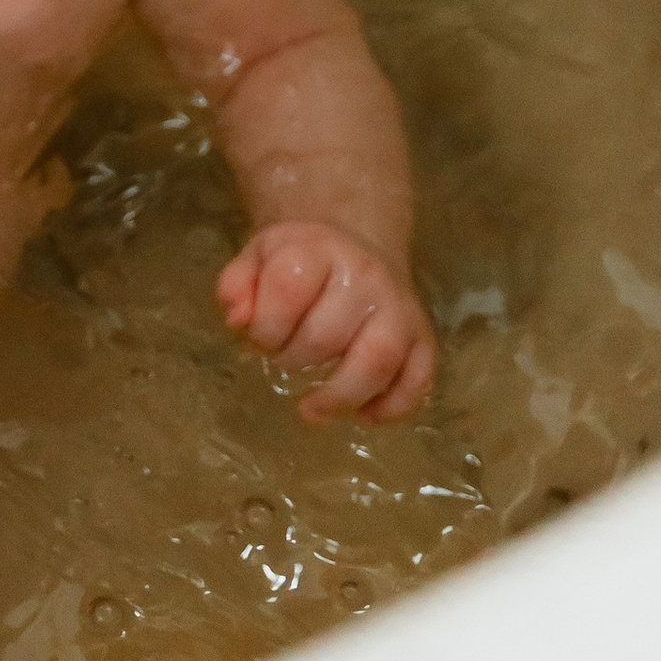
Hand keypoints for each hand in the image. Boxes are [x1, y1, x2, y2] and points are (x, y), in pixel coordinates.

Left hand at [217, 222, 434, 423]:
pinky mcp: (423, 336)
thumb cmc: (299, 261)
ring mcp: (400, 307)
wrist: (355, 244)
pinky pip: (419, 379)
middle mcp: (365, 275)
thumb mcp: (258, 259)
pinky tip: (364, 416)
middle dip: (295, 360)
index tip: (259, 339)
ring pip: (378, 360)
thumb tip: (238, 320)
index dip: (265, 327)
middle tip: (285, 363)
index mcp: (318, 249)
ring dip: (341, 396)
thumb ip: (237, 285)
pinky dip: (393, 407)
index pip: (287, 291)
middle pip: (327, 335)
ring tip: (312, 410)